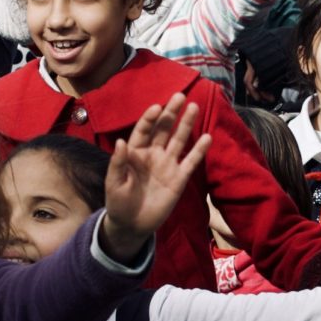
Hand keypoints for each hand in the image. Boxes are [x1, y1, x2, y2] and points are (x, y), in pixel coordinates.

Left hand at [99, 93, 210, 262]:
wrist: (132, 225)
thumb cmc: (118, 202)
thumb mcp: (113, 183)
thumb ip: (118, 162)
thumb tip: (122, 141)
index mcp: (135, 152)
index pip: (144, 130)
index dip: (149, 118)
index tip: (157, 107)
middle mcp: (153, 154)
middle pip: (164, 129)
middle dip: (171, 113)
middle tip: (180, 96)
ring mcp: (168, 165)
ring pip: (179, 140)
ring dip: (186, 124)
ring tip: (194, 107)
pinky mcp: (179, 178)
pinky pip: (190, 161)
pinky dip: (199, 150)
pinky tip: (207, 138)